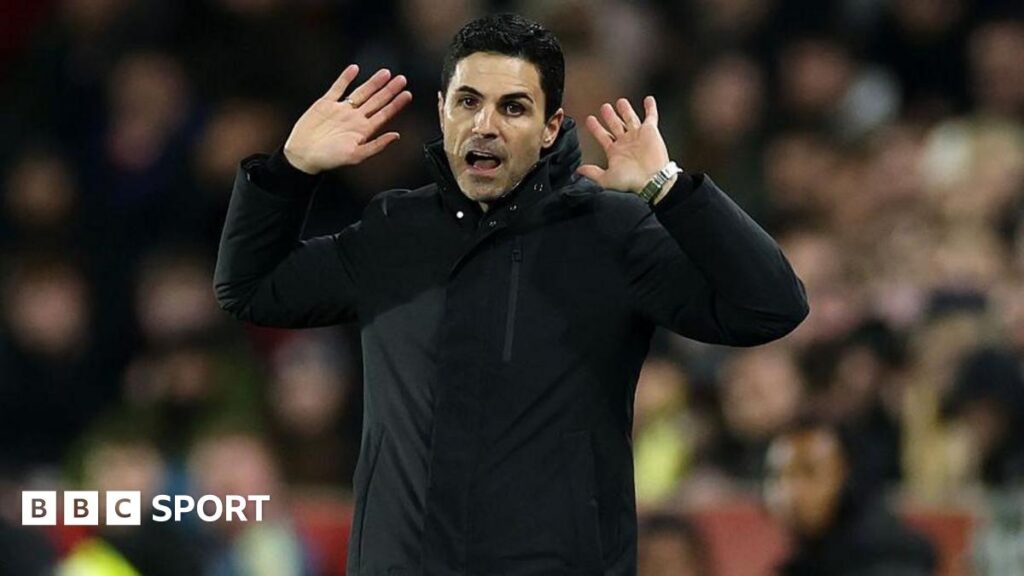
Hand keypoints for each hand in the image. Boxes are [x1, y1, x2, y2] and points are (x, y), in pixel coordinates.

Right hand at [283, 65, 412, 173]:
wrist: (302, 154)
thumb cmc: (328, 158)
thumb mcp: (356, 155)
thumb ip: (376, 145)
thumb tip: (396, 136)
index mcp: (363, 130)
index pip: (384, 114)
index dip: (396, 104)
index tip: (407, 94)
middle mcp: (354, 118)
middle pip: (376, 101)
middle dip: (389, 90)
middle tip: (402, 79)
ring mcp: (341, 110)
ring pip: (361, 92)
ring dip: (373, 83)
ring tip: (386, 73)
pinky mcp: (326, 104)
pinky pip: (338, 88)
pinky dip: (346, 78)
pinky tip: (355, 69)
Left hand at [577, 96, 674, 198]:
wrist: (651, 180)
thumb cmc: (631, 181)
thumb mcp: (607, 178)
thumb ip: (593, 173)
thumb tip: (579, 171)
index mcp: (615, 152)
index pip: (602, 136)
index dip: (596, 128)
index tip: (590, 120)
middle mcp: (626, 143)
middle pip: (616, 125)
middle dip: (610, 116)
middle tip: (604, 107)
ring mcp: (638, 136)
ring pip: (630, 119)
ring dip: (625, 110)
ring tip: (621, 102)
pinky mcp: (651, 132)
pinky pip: (651, 117)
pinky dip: (650, 108)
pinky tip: (648, 100)